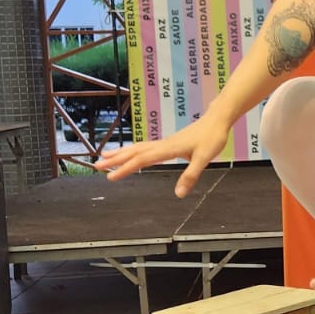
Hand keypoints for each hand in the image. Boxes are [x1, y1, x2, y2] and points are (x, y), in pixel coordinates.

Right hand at [96, 115, 230, 196]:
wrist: (217, 119)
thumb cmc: (212, 137)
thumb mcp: (204, 158)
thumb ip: (191, 176)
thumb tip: (178, 194)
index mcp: (168, 149)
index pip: (141, 160)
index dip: (125, 169)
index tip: (110, 177)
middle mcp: (162, 144)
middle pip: (134, 152)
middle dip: (115, 160)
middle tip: (97, 166)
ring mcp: (164, 143)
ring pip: (137, 148)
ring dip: (121, 153)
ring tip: (105, 157)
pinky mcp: (169, 142)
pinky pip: (145, 147)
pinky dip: (133, 150)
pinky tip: (131, 153)